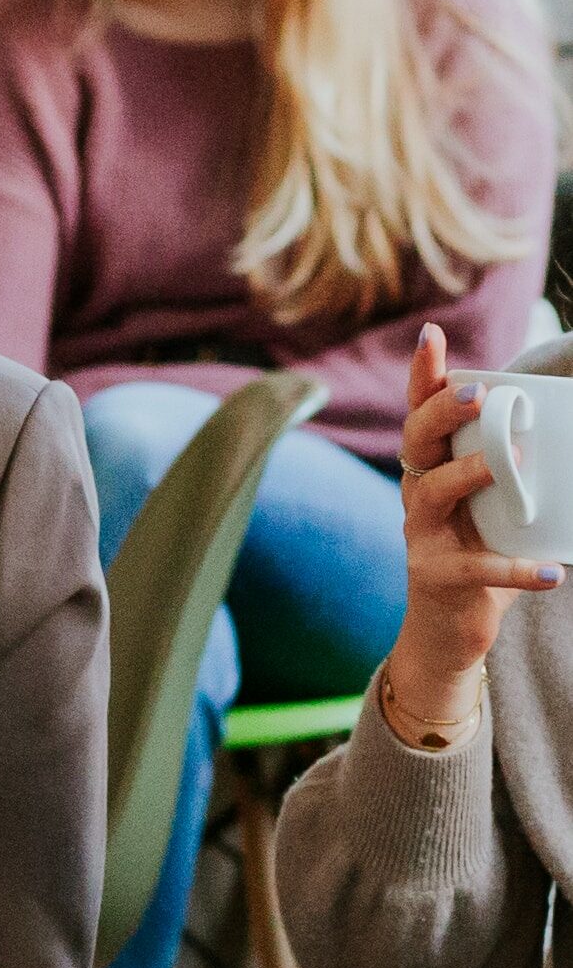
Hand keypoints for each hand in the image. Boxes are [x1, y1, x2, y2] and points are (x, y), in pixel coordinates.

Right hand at [385, 323, 561, 733]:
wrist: (449, 630)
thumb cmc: (481, 557)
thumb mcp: (498, 508)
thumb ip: (520, 474)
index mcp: (430, 471)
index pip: (421, 415)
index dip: (424, 376)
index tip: (431, 336)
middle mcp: (416, 495)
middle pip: (416, 442)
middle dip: (443, 413)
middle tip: (481, 394)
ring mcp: (420, 535)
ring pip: (430, 492)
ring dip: (469, 473)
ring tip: (510, 465)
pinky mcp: (435, 576)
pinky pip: (476, 569)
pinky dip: (516, 571)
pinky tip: (552, 573)